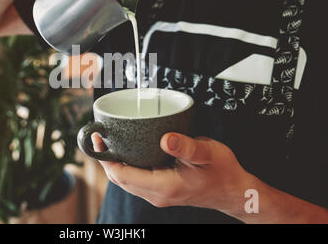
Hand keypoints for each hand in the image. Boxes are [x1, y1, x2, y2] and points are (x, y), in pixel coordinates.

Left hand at [91, 132, 254, 211]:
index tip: (98, 138)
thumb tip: (165, 139)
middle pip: (119, 179)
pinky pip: (135, 180)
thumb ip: (186, 147)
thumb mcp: (207, 153)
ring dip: (114, 163)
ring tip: (108, 142)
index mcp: (164, 186)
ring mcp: (158, 194)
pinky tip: (127, 152)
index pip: (122, 175)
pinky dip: (126, 167)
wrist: (233, 191)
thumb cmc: (222, 171)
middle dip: (106, 159)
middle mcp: (156, 194)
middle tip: (99, 136)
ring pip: (126, 181)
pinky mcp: (161, 190)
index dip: (106, 158)